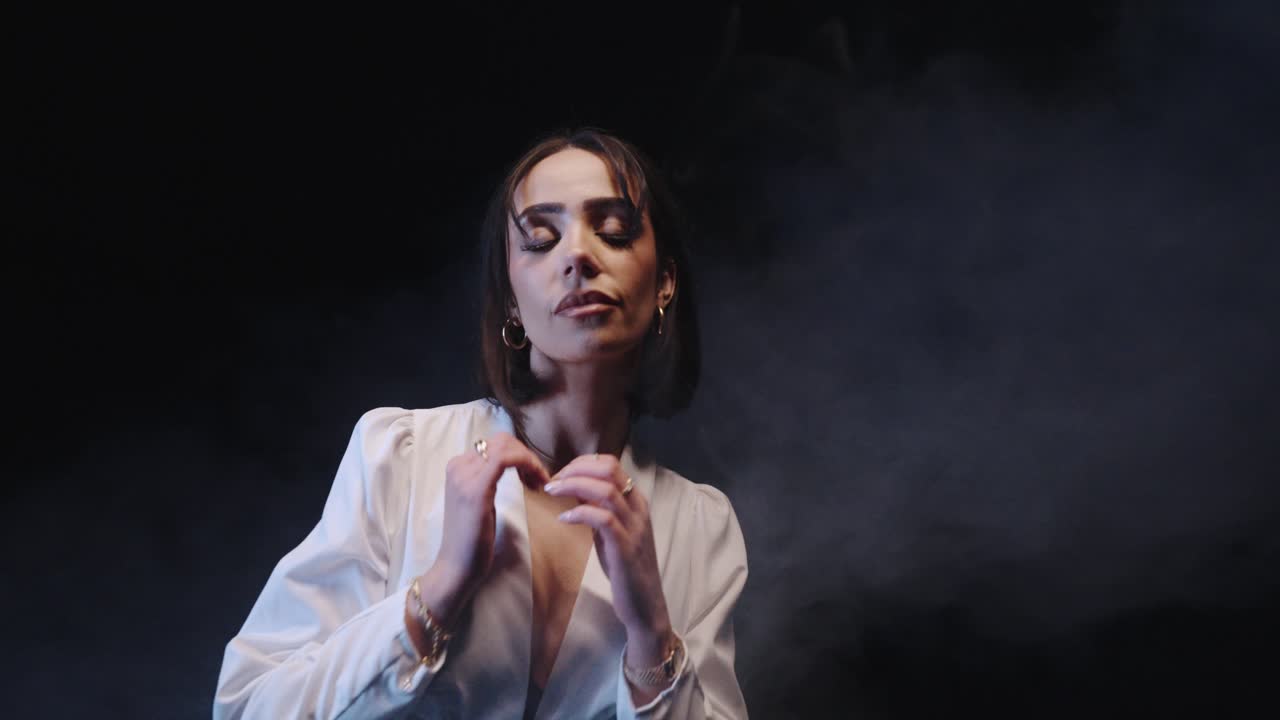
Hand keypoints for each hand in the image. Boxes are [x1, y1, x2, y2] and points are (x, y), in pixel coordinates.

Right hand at [426, 432, 549, 623]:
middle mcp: (458, 466)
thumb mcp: (480, 501)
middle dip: (527, 455)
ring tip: (540, 482)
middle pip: (501, 441)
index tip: (534, 475)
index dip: (520, 455)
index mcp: (457, 467)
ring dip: (530, 460)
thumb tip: (512, 465)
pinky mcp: (476, 489)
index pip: (494, 444)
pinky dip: (527, 464)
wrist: (457, 567)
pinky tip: (536, 482)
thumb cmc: (472, 540)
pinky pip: (505, 459)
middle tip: (540, 478)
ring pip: (505, 446)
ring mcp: (465, 476)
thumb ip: (488, 480)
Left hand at [543, 454, 672, 644]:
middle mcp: (638, 509)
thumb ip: (598, 509)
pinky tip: (564, 519)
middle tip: (552, 480)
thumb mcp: (610, 532)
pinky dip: (580, 513)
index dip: (582, 463)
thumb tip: (574, 488)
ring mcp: (634, 527)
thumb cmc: (625, 567)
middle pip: (609, 469)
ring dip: (573, 486)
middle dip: (575, 469)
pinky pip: (602, 518)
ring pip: (605, 490)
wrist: (645, 604)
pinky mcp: (626, 547)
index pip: (611, 464)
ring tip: (552, 492)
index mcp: (636, 501)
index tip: (560, 473)